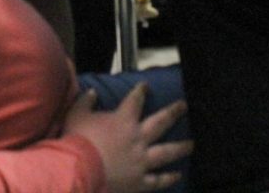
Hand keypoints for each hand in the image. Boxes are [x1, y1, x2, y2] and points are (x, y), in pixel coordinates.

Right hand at [63, 84, 191, 192]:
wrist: (79, 170)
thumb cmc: (77, 141)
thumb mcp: (77, 115)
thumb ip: (86, 102)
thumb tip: (92, 92)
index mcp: (123, 120)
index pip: (135, 100)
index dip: (141, 91)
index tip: (146, 86)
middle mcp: (138, 138)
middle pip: (161, 122)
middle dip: (174, 112)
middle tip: (184, 106)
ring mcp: (141, 161)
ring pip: (166, 152)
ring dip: (181, 147)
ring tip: (191, 144)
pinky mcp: (140, 181)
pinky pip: (158, 180)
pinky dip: (169, 178)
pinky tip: (177, 175)